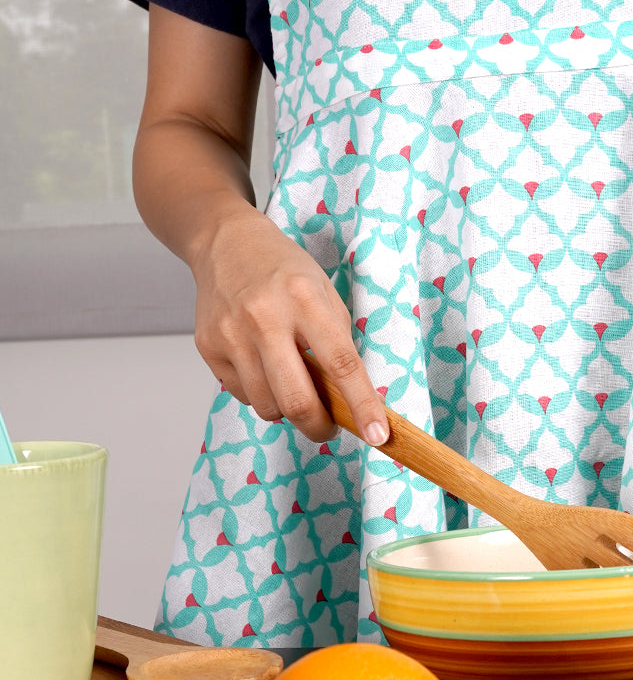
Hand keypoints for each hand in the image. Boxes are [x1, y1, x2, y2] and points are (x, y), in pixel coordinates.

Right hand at [190, 208, 388, 446]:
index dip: (362, 405)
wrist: (227, 243)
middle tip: (329, 428)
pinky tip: (264, 369)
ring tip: (293, 384)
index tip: (378, 435)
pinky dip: (262, 395)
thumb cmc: (284, 271)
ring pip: (268, 406)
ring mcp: (231, 335)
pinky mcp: (208, 348)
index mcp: (305, 300)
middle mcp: (265, 318)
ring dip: (288, 411)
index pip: (341, 364)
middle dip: (320, 427)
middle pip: (297, 400)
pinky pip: (243, 395)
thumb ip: (337, 342)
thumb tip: (350, 399)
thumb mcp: (324, 292)